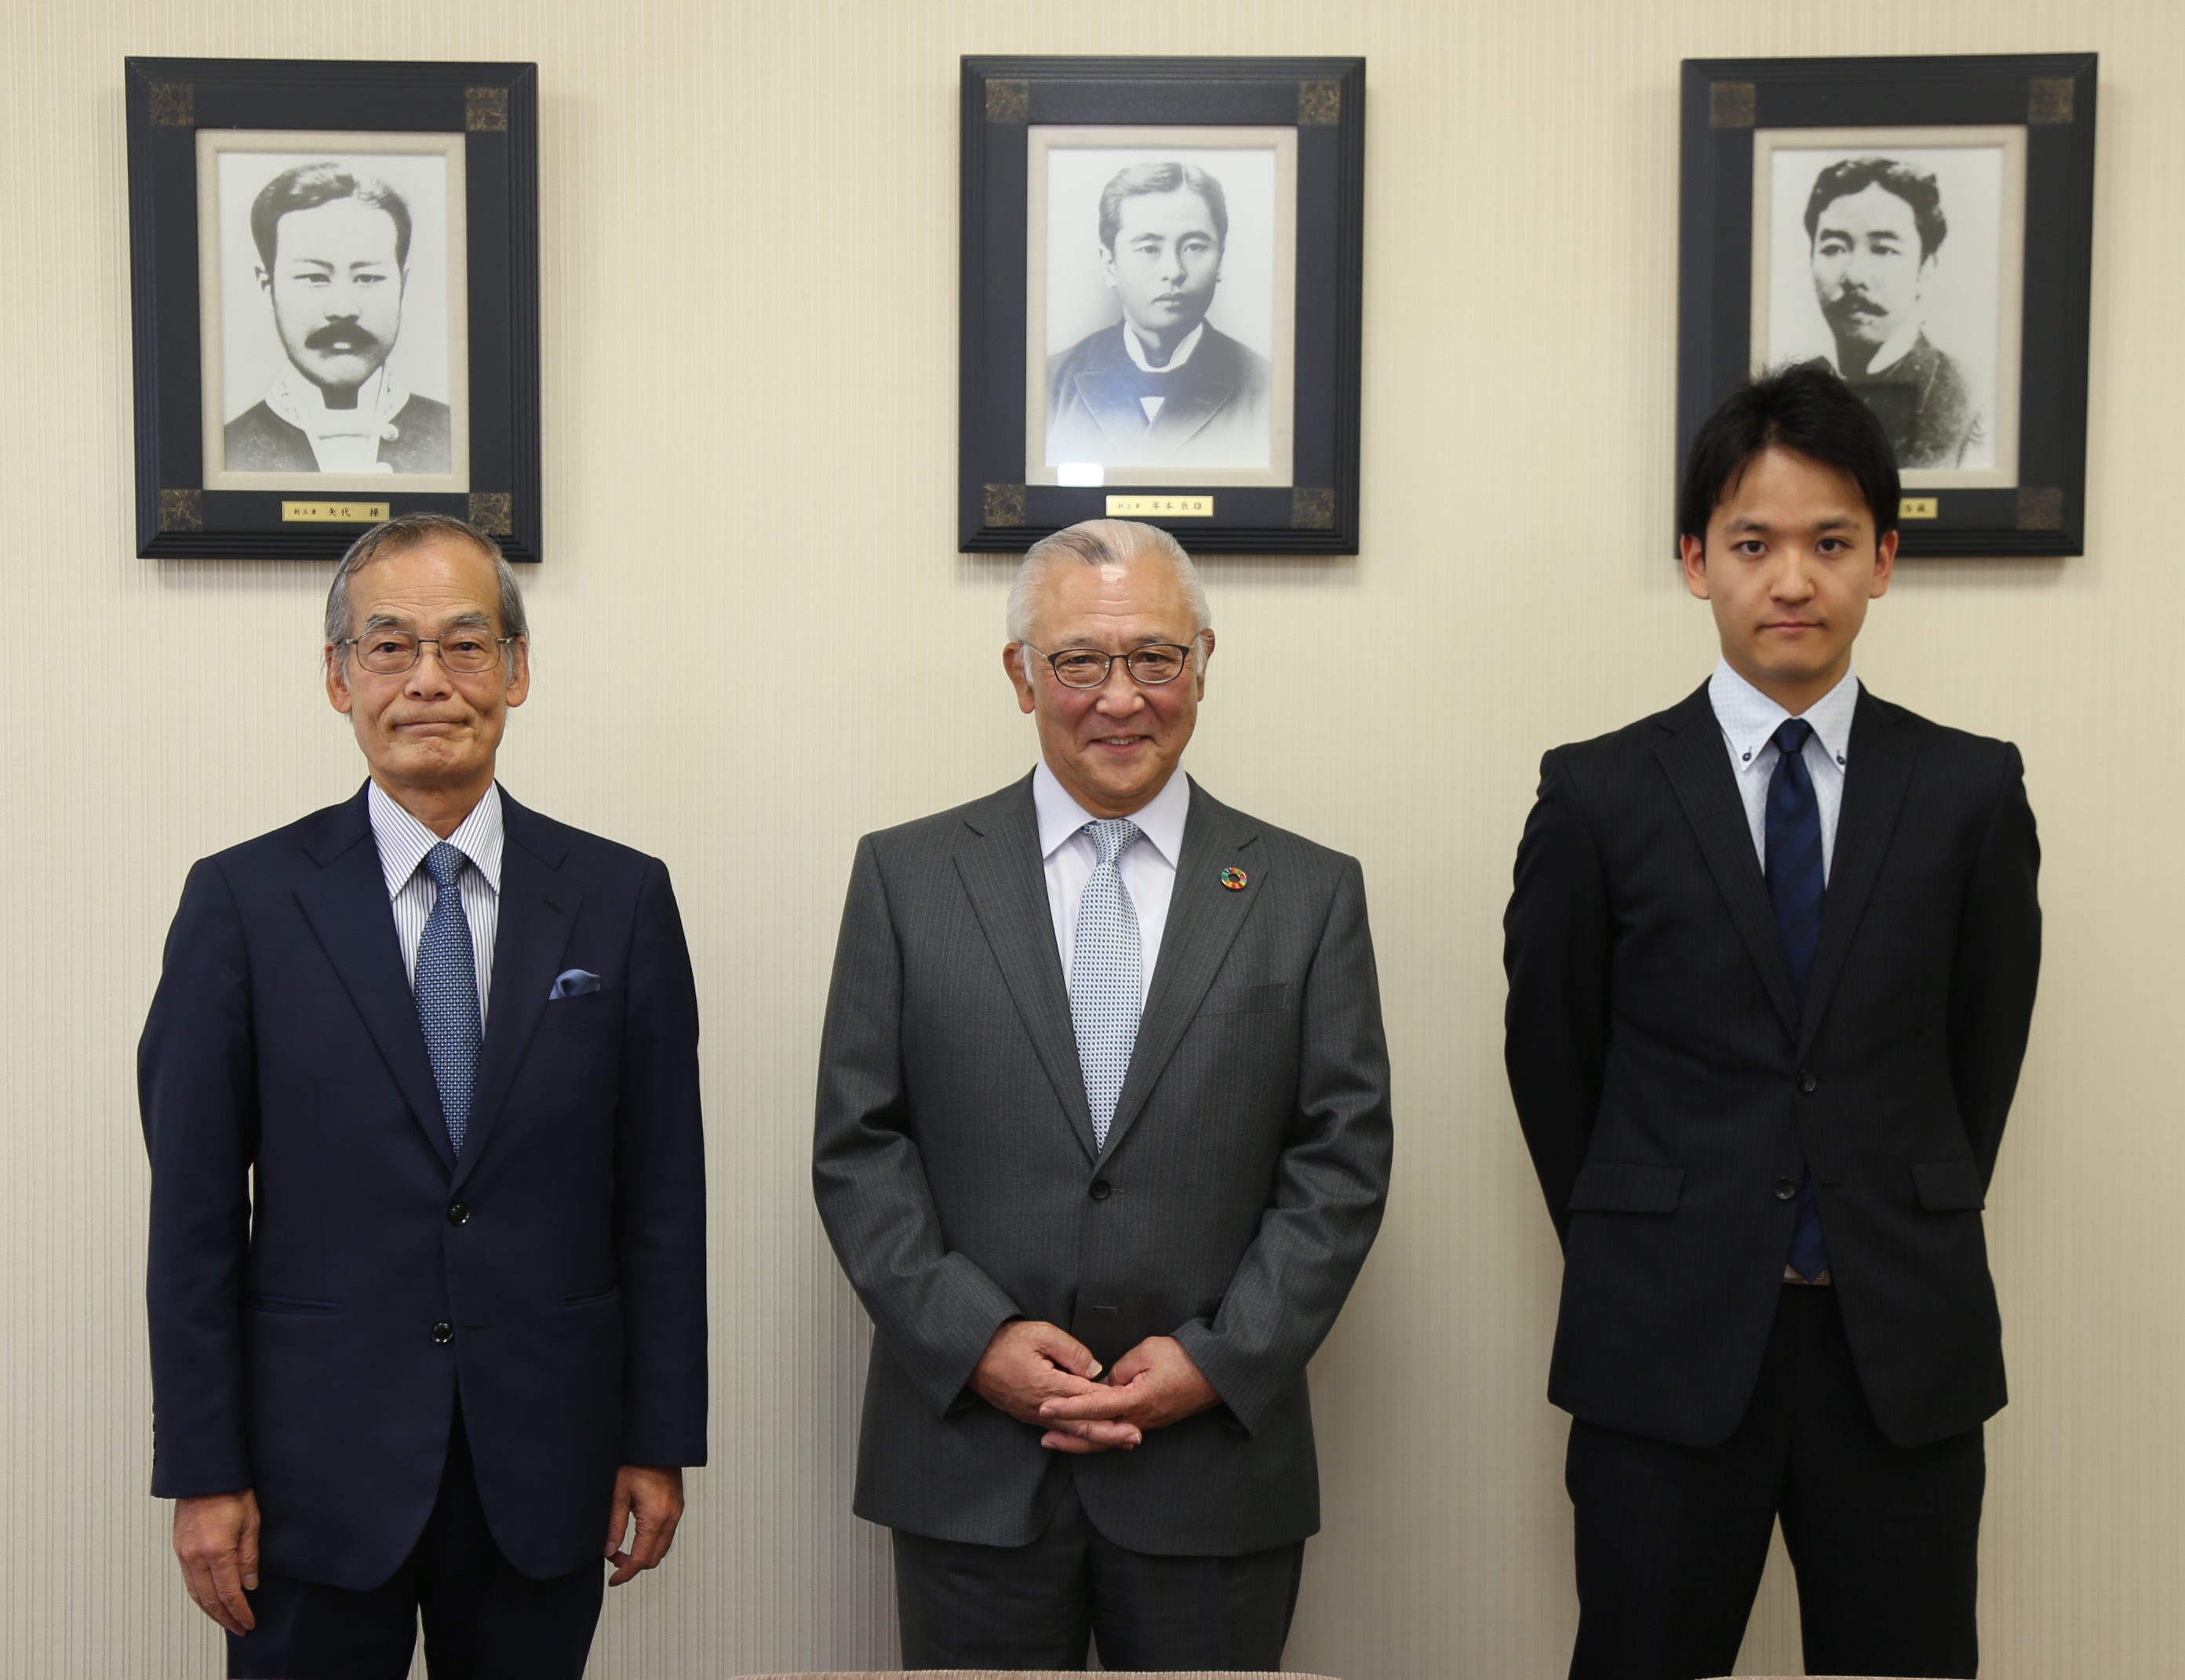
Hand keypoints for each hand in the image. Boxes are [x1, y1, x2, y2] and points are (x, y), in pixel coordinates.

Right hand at [174, 1489, 260, 1634]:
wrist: (205, 1475)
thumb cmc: (231, 1491)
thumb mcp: (252, 1521)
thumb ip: (250, 1555)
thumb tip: (250, 1584)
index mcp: (217, 1550)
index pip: (229, 1593)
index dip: (240, 1611)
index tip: (249, 1622)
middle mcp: (196, 1556)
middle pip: (210, 1599)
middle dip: (226, 1618)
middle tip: (240, 1628)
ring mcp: (184, 1554)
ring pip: (196, 1594)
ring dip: (211, 1612)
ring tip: (226, 1621)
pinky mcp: (179, 1550)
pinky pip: (188, 1581)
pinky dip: (200, 1597)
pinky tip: (209, 1601)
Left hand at [604, 1465, 684, 1585]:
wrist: (656, 1444)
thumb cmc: (637, 1462)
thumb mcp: (618, 1494)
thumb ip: (613, 1525)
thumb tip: (608, 1550)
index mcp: (655, 1517)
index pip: (641, 1558)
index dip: (626, 1573)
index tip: (614, 1580)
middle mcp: (671, 1517)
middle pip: (655, 1558)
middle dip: (633, 1565)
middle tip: (613, 1558)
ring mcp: (676, 1513)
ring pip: (662, 1548)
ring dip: (643, 1554)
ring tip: (621, 1547)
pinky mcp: (677, 1508)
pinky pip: (666, 1535)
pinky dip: (651, 1543)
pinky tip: (636, 1535)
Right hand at [969, 1320, 1139, 1453]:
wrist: (972, 1356)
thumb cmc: (1006, 1341)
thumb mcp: (1042, 1334)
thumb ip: (1072, 1351)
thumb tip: (1096, 1370)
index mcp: (1049, 1386)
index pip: (1087, 1399)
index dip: (1111, 1404)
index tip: (1134, 1410)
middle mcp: (1043, 1407)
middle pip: (1083, 1425)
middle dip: (1111, 1433)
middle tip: (1136, 1437)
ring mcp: (1034, 1415)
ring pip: (1071, 1433)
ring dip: (1098, 1438)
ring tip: (1122, 1441)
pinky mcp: (1028, 1416)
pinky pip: (1058, 1430)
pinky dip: (1077, 1436)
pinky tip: (1090, 1438)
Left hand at [1036, 1336, 1219, 1440]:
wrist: (1216, 1374)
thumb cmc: (1184, 1359)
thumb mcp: (1147, 1352)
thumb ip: (1120, 1368)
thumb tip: (1107, 1382)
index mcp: (1135, 1401)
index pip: (1093, 1407)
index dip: (1066, 1407)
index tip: (1045, 1407)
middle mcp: (1139, 1419)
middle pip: (1097, 1436)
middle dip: (1069, 1438)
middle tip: (1044, 1438)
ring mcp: (1146, 1423)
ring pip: (1108, 1438)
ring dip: (1082, 1439)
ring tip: (1058, 1439)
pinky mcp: (1151, 1421)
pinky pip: (1119, 1433)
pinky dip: (1100, 1436)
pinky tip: (1088, 1432)